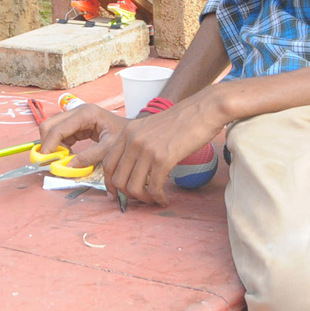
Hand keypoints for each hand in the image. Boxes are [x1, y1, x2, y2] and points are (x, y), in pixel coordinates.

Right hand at [38, 103, 126, 170]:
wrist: (135, 132)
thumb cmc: (125, 138)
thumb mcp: (108, 149)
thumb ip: (88, 158)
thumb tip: (67, 167)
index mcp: (85, 114)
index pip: (58, 128)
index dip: (50, 145)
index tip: (46, 161)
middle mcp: (77, 111)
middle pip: (50, 125)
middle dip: (47, 144)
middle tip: (51, 161)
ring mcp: (75, 116)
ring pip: (52, 129)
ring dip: (53, 145)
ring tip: (62, 159)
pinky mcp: (76, 123)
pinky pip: (60, 133)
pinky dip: (59, 145)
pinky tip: (67, 155)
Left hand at [99, 95, 224, 206]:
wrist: (202, 111)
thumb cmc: (179, 121)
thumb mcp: (148, 128)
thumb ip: (136, 144)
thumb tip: (132, 169)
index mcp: (127, 133)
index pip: (107, 163)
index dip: (110, 183)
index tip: (117, 193)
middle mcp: (133, 141)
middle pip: (118, 179)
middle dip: (127, 194)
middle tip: (140, 198)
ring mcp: (147, 150)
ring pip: (134, 187)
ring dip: (143, 199)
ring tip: (153, 199)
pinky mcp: (163, 159)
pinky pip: (154, 188)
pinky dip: (158, 198)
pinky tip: (164, 199)